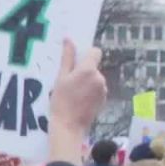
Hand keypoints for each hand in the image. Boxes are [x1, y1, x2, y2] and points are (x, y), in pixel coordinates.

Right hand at [45, 39, 105, 165]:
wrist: (68, 126)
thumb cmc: (60, 102)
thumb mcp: (60, 78)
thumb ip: (67, 58)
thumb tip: (68, 39)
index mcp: (88, 70)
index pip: (95, 52)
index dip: (86, 54)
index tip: (76, 62)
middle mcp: (99, 78)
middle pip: (93, 66)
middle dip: (83, 70)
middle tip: (69, 82)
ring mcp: (103, 89)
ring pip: (95, 78)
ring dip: (86, 81)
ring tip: (73, 93)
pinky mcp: (104, 99)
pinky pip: (97, 89)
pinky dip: (90, 91)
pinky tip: (79, 100)